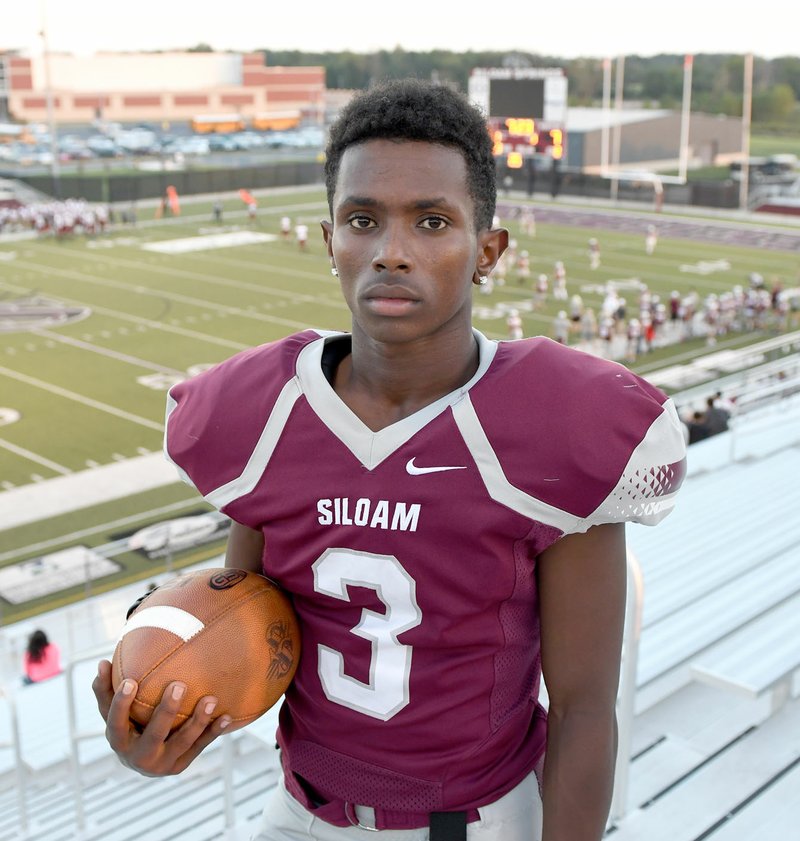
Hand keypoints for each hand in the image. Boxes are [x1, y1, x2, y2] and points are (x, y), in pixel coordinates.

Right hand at [92, 659, 230, 776]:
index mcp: (119, 741)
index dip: (121, 705)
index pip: (116, 723)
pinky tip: (227, 715)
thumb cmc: (127, 725)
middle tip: (179, 685)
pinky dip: (213, 731)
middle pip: (154, 734)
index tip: (131, 681)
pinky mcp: (181, 765)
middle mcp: (139, 757)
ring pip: (182, 742)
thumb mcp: (112, 712)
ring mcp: (162, 764)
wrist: (143, 761)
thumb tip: (102, 662)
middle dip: (166, 711)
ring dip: (198, 721)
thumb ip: (106, 689)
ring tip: (210, 699)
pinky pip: (200, 746)